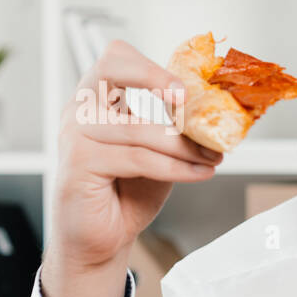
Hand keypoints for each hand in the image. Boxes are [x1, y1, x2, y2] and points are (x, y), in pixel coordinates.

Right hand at [42, 39, 221, 296]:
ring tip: (212, 158)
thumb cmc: (128, 191)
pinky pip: (138, 159)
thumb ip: (175, 127)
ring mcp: (75, 135)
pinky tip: (199, 173)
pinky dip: (176, 168)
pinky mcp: (78, 164)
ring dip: (184, 145)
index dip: (152, 66)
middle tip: (189, 102)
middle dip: (155, 78)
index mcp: (100, 99)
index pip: (117, 58)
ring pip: (139, 129)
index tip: (187, 88)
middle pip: (111, 68)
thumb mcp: (159, 151)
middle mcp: (81, 110)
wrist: (102, 238)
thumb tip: (220, 111)